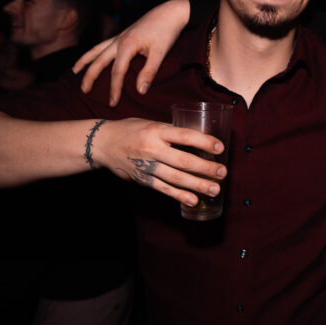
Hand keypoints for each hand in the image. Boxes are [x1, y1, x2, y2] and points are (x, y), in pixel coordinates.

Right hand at [73, 0, 190, 106]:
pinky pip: (103, 44)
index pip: (117, 72)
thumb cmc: (166, 31)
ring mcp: (119, 36)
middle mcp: (119, 40)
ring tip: (75, 71)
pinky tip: (93, 56)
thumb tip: (140, 91)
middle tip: (84, 91)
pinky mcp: (123, 34)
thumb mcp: (160, 53)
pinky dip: (94, 51)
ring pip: (96, 49)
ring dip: (85, 60)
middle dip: (90, 77)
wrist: (170, 12)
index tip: (113, 103)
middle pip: (99, 61)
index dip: (114, 89)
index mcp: (127, 45)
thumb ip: (149, 72)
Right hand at [96, 118, 227, 206]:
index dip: (204, 141)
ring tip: (214, 189)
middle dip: (205, 168)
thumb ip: (172, 132)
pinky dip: (179, 196)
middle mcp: (152, 149)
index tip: (220, 147)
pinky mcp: (142, 179)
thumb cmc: (131, 130)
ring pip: (175, 178)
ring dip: (197, 185)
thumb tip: (198, 138)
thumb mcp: (151, 124)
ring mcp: (146, 166)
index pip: (184, 136)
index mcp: (156, 131)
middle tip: (223, 173)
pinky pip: (163, 189)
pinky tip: (193, 200)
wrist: (102, 143)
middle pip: (183, 160)